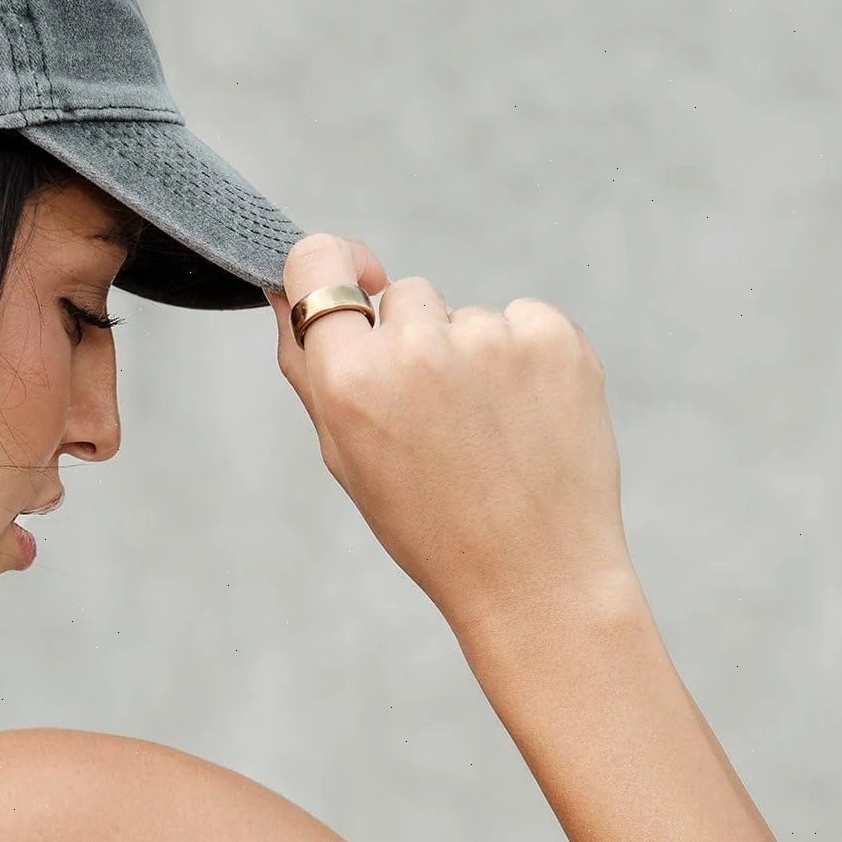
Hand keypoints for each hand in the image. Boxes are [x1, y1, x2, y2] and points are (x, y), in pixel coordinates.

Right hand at [267, 235, 638, 642]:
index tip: (361, 283)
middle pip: (406, 295)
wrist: (535, 577)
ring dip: (476, 357)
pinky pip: (526, 321)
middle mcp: (416, 349)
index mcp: (350, 381)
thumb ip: (313, 370)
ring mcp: (490, 339)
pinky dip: (527, 361)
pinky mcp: (553, 339)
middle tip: (441, 421)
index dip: (336, 266)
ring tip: (490, 435)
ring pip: (469, 315)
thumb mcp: (348, 459)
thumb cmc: (432, 528)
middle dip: (417, 339)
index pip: (317, 263)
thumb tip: (288, 294)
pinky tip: (529, 423)